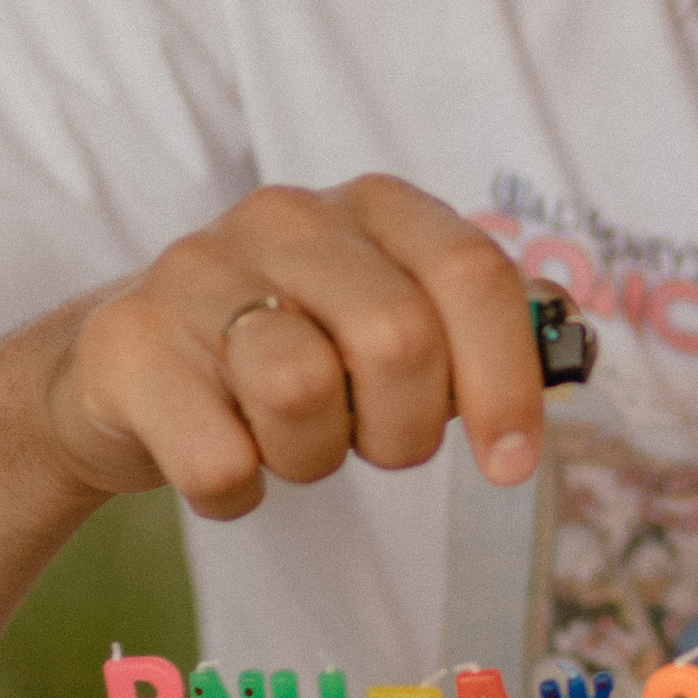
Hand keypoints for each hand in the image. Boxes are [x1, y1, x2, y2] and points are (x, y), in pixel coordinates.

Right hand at [39, 177, 544, 522]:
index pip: (472, 273)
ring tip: (290, 440)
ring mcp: (196, 271)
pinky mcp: (127, 345)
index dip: (507, 378)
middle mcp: (286, 217)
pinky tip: (225, 459)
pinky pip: (220, 459)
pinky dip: (238, 491)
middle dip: (403, 429)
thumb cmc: (290, 350)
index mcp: (374, 206)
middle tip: (372, 443)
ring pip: (302, 393)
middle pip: (397, 340)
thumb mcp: (391, 321)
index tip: (512, 462)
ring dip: (313, 457)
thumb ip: (487, 328)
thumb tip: (575, 346)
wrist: (121, 372)